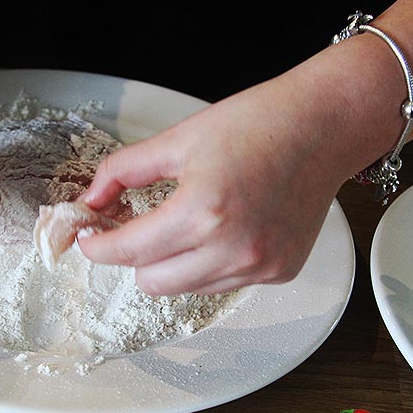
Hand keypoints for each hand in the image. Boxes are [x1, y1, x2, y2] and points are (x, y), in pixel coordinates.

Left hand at [77, 77, 351, 295]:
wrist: (324, 127)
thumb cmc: (258, 123)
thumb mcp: (178, 139)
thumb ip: (124, 171)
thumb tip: (92, 198)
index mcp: (203, 211)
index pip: (129, 250)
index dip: (98, 246)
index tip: (88, 239)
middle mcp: (233, 249)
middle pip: (151, 283)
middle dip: (133, 256)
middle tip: (133, 227)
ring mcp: (260, 266)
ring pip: (186, 288)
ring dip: (170, 263)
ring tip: (183, 223)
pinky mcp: (279, 272)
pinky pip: (222, 283)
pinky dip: (207, 264)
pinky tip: (221, 229)